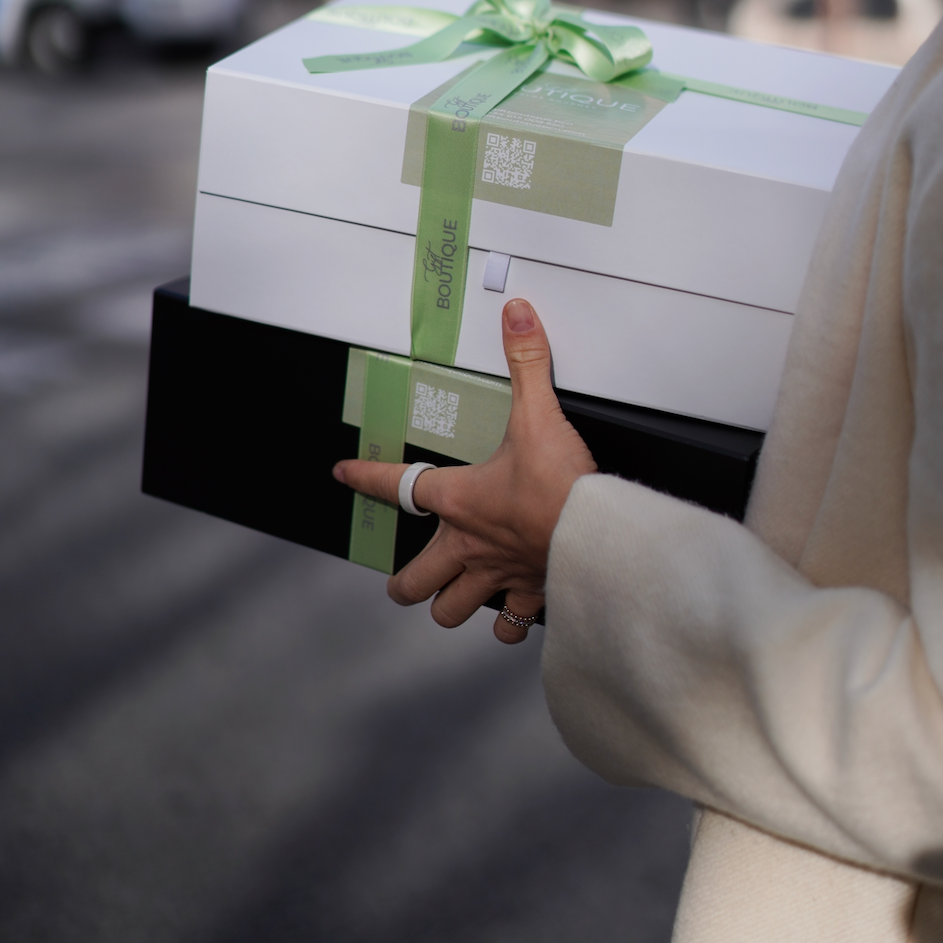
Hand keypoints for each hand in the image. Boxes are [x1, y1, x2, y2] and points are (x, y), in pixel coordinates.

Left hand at [333, 298, 596, 642]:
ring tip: (448, 597)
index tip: (344, 474)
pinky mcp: (531, 594)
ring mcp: (497, 576)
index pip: (397, 486)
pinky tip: (509, 613)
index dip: (365, 477)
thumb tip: (517, 318)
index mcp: (460, 501)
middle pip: (414, 580)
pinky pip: (510, 624)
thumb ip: (526, 361)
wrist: (598, 537)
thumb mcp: (539, 413)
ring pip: (450, 610)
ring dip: (447, 604)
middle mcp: (470, 545)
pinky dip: (508, 622)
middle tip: (403, 578)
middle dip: (404, 582)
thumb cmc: (562, 486)